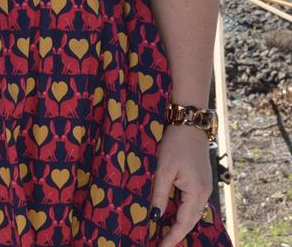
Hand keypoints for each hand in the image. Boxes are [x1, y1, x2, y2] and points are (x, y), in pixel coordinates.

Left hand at [149, 125, 211, 246]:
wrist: (190, 124)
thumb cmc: (176, 144)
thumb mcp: (164, 168)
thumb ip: (160, 193)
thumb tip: (155, 217)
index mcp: (196, 192)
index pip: (184, 222)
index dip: (172, 237)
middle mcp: (204, 193)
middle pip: (190, 221)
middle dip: (176, 233)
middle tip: (160, 243)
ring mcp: (204, 187)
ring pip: (192, 213)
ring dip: (179, 223)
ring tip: (163, 233)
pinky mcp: (200, 181)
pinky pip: (192, 203)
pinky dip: (183, 211)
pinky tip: (172, 213)